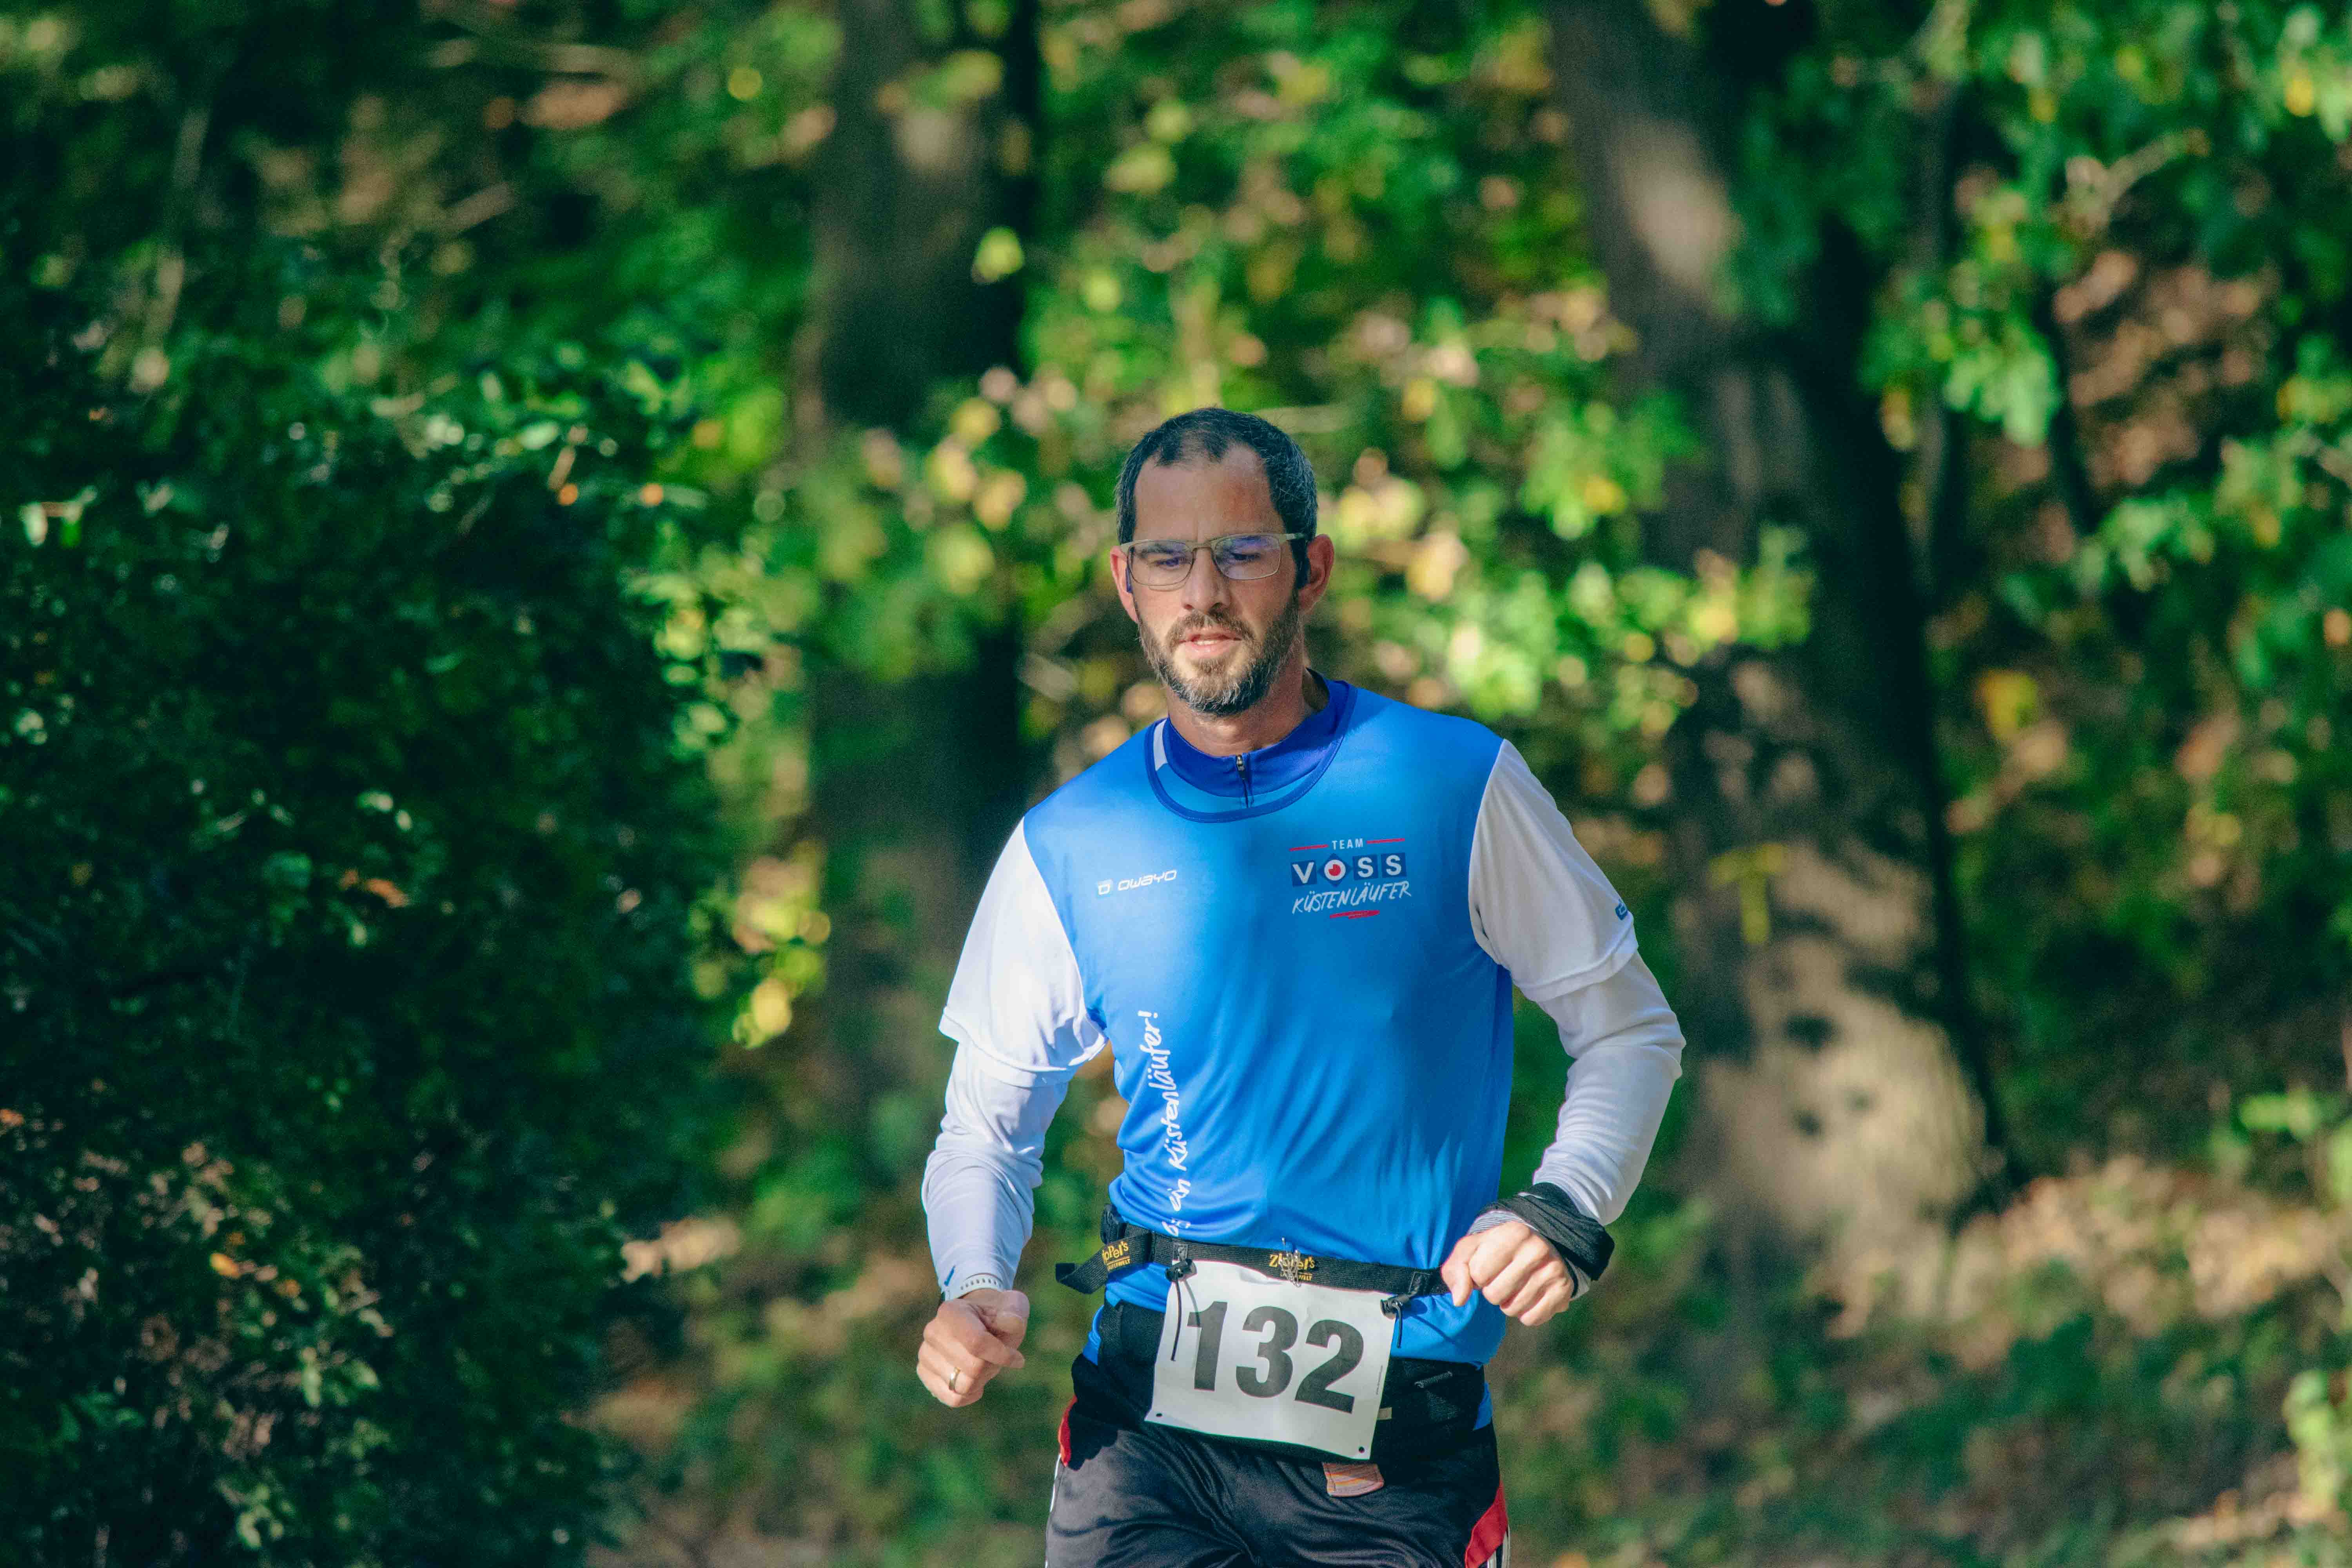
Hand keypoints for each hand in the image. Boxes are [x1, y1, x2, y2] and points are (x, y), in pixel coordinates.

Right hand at [917, 1287, 1029, 1407]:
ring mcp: (925, 1353)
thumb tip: (1011, 1322)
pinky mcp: (924, 1372)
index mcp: (951, 1312)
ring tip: (983, 1364)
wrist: (978, 1322)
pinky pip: (951, 1398)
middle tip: (997, 1358)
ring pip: (961, 1385)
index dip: (1002, 1356)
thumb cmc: (997, 1316)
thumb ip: (1015, 1314)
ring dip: (981, 1380)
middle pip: (972, 1368)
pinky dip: (969, 1395)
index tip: (1018, 1359)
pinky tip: (976, 1384)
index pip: (977, 1343)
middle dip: (992, 1367)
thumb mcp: (1012, 1308)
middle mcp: (932, 1331)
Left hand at [1440, 1220, 1577, 1326]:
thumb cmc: (1497, 1250)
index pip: (1478, 1273)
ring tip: (1516, 1286)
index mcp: (1513, 1233)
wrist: (1539, 1247)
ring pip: (1512, 1310)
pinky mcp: (1563, 1291)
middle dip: (1492, 1291)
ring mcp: (1553, 1271)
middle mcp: (1537, 1250)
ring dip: (1508, 1304)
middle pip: (1494, 1295)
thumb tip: (1459, 1300)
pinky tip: (1529, 1296)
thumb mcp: (1472, 1250)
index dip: (1478, 1276)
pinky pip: (1531, 1319)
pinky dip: (1525, 1313)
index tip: (1488, 1267)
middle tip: (1502, 1278)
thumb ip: (1456, 1270)